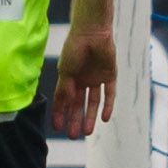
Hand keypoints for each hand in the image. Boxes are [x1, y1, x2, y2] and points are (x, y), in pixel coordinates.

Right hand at [51, 22, 116, 139]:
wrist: (92, 32)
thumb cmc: (74, 48)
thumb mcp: (66, 71)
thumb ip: (66, 89)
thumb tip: (66, 107)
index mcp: (69, 77)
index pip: (63, 99)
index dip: (59, 113)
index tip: (56, 127)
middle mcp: (82, 79)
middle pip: (78, 104)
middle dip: (75, 119)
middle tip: (72, 135)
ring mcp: (96, 78)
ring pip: (93, 102)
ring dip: (90, 116)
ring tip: (86, 132)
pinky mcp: (110, 75)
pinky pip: (109, 94)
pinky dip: (107, 106)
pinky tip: (104, 119)